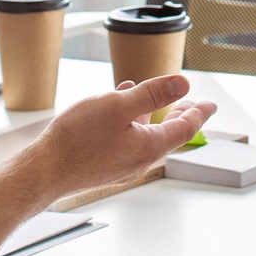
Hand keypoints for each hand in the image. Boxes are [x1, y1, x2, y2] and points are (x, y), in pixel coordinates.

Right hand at [23, 75, 214, 200]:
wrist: (45, 171)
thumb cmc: (77, 139)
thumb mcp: (118, 106)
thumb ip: (152, 94)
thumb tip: (182, 84)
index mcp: (150, 146)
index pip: (185, 128)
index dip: (199, 113)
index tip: (210, 106)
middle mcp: (140, 159)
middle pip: (168, 135)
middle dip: (180, 116)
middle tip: (191, 105)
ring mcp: (122, 165)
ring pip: (145, 137)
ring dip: (151, 116)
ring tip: (150, 98)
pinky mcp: (106, 166)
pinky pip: (127, 141)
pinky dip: (130, 123)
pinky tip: (116, 109)